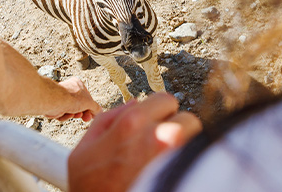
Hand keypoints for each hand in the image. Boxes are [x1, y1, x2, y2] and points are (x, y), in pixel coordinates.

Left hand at [46, 76, 101, 121]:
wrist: (54, 101)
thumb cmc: (72, 98)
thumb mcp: (89, 103)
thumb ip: (95, 107)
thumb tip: (99, 112)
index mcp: (77, 84)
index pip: (87, 97)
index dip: (90, 107)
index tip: (93, 115)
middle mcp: (69, 89)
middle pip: (79, 105)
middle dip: (83, 113)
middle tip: (86, 118)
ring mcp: (61, 98)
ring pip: (71, 111)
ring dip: (74, 114)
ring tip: (74, 114)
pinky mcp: (55, 106)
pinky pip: (63, 114)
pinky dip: (65, 116)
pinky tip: (66, 114)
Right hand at [68, 92, 201, 191]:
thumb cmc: (88, 182)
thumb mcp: (87, 144)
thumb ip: (111, 117)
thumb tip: (135, 103)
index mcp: (132, 122)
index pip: (166, 99)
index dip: (160, 110)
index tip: (155, 122)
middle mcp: (156, 138)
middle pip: (188, 119)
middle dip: (178, 126)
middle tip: (165, 140)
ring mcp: (170, 161)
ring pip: (194, 142)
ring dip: (184, 145)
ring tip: (167, 157)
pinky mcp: (176, 179)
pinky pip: (191, 164)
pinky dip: (184, 165)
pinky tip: (167, 172)